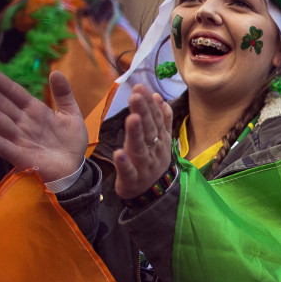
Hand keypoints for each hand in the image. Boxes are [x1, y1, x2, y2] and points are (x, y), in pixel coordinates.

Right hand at [0, 62, 86, 181]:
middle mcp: (23, 123)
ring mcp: (20, 139)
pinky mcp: (21, 156)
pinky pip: (3, 145)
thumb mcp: (71, 114)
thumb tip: (55, 72)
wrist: (75, 169)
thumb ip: (63, 94)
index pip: (12, 91)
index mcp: (34, 111)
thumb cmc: (70, 142)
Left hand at [113, 84, 172, 198]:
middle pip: (148, 130)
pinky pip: (129, 171)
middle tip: (136, 96)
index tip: (140, 87)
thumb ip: (162, 119)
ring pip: (140, 148)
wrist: (154, 194)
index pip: (155, 118)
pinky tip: (118, 153)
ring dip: (136, 134)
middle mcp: (154, 150)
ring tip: (131, 118)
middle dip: (143, 112)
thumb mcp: (162, 140)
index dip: (148, 104)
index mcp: (160, 139)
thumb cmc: (154, 161)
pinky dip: (124, 163)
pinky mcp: (132, 180)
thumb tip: (158, 97)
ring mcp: (144, 166)